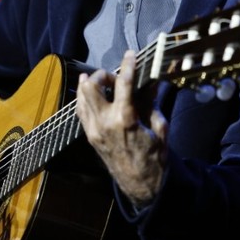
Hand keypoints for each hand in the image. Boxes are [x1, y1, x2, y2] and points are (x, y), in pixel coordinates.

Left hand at [76, 50, 167, 206]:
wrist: (141, 185)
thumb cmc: (155, 158)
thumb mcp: (159, 128)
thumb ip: (151, 102)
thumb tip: (151, 82)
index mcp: (125, 119)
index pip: (123, 83)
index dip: (128, 64)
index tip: (130, 54)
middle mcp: (104, 122)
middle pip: (91, 86)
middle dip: (103, 75)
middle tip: (115, 76)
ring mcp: (93, 130)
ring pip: (81, 96)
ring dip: (91, 85)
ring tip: (104, 83)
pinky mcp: (89, 136)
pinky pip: (81, 110)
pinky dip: (85, 99)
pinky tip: (94, 96)